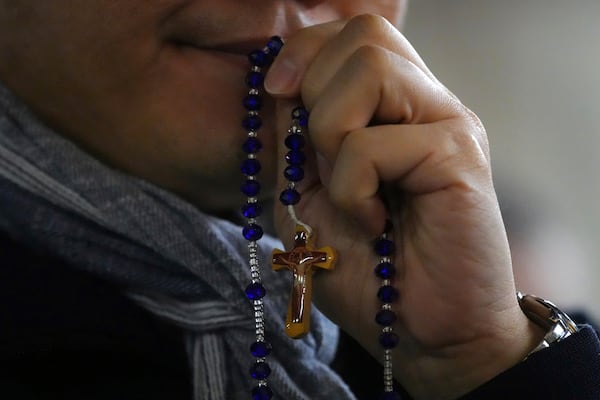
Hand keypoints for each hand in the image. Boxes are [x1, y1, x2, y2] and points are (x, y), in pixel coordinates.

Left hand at [266, 15, 540, 399]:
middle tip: (321, 161)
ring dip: (330, 135)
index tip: (279, 94)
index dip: (304, 51)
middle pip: (361, 34)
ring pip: (369, 68)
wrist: (427, 331)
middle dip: (314, 93)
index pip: (351, 32)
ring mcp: (448, 122)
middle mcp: (426, 102)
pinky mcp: (459, 155)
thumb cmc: (370, 270)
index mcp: (394, 108)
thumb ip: (295, 140)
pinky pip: (372, 143)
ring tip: (350, 190)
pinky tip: (372, 220)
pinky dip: (350, 188)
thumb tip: (280, 85)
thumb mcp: (308, 197)